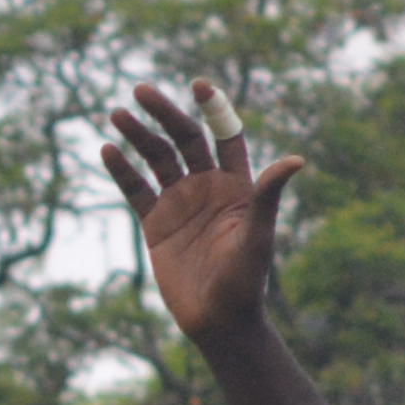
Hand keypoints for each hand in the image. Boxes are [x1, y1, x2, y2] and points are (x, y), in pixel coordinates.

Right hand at [101, 79, 303, 341]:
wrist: (218, 320)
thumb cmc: (246, 280)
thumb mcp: (258, 235)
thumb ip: (268, 196)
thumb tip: (297, 160)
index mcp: (237, 185)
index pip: (225, 136)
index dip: (215, 110)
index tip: (200, 84)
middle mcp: (208, 187)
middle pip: (184, 139)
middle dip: (165, 113)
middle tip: (141, 90)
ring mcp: (180, 203)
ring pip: (156, 159)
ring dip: (137, 135)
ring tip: (116, 114)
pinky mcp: (156, 223)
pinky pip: (135, 189)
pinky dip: (121, 170)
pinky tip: (107, 150)